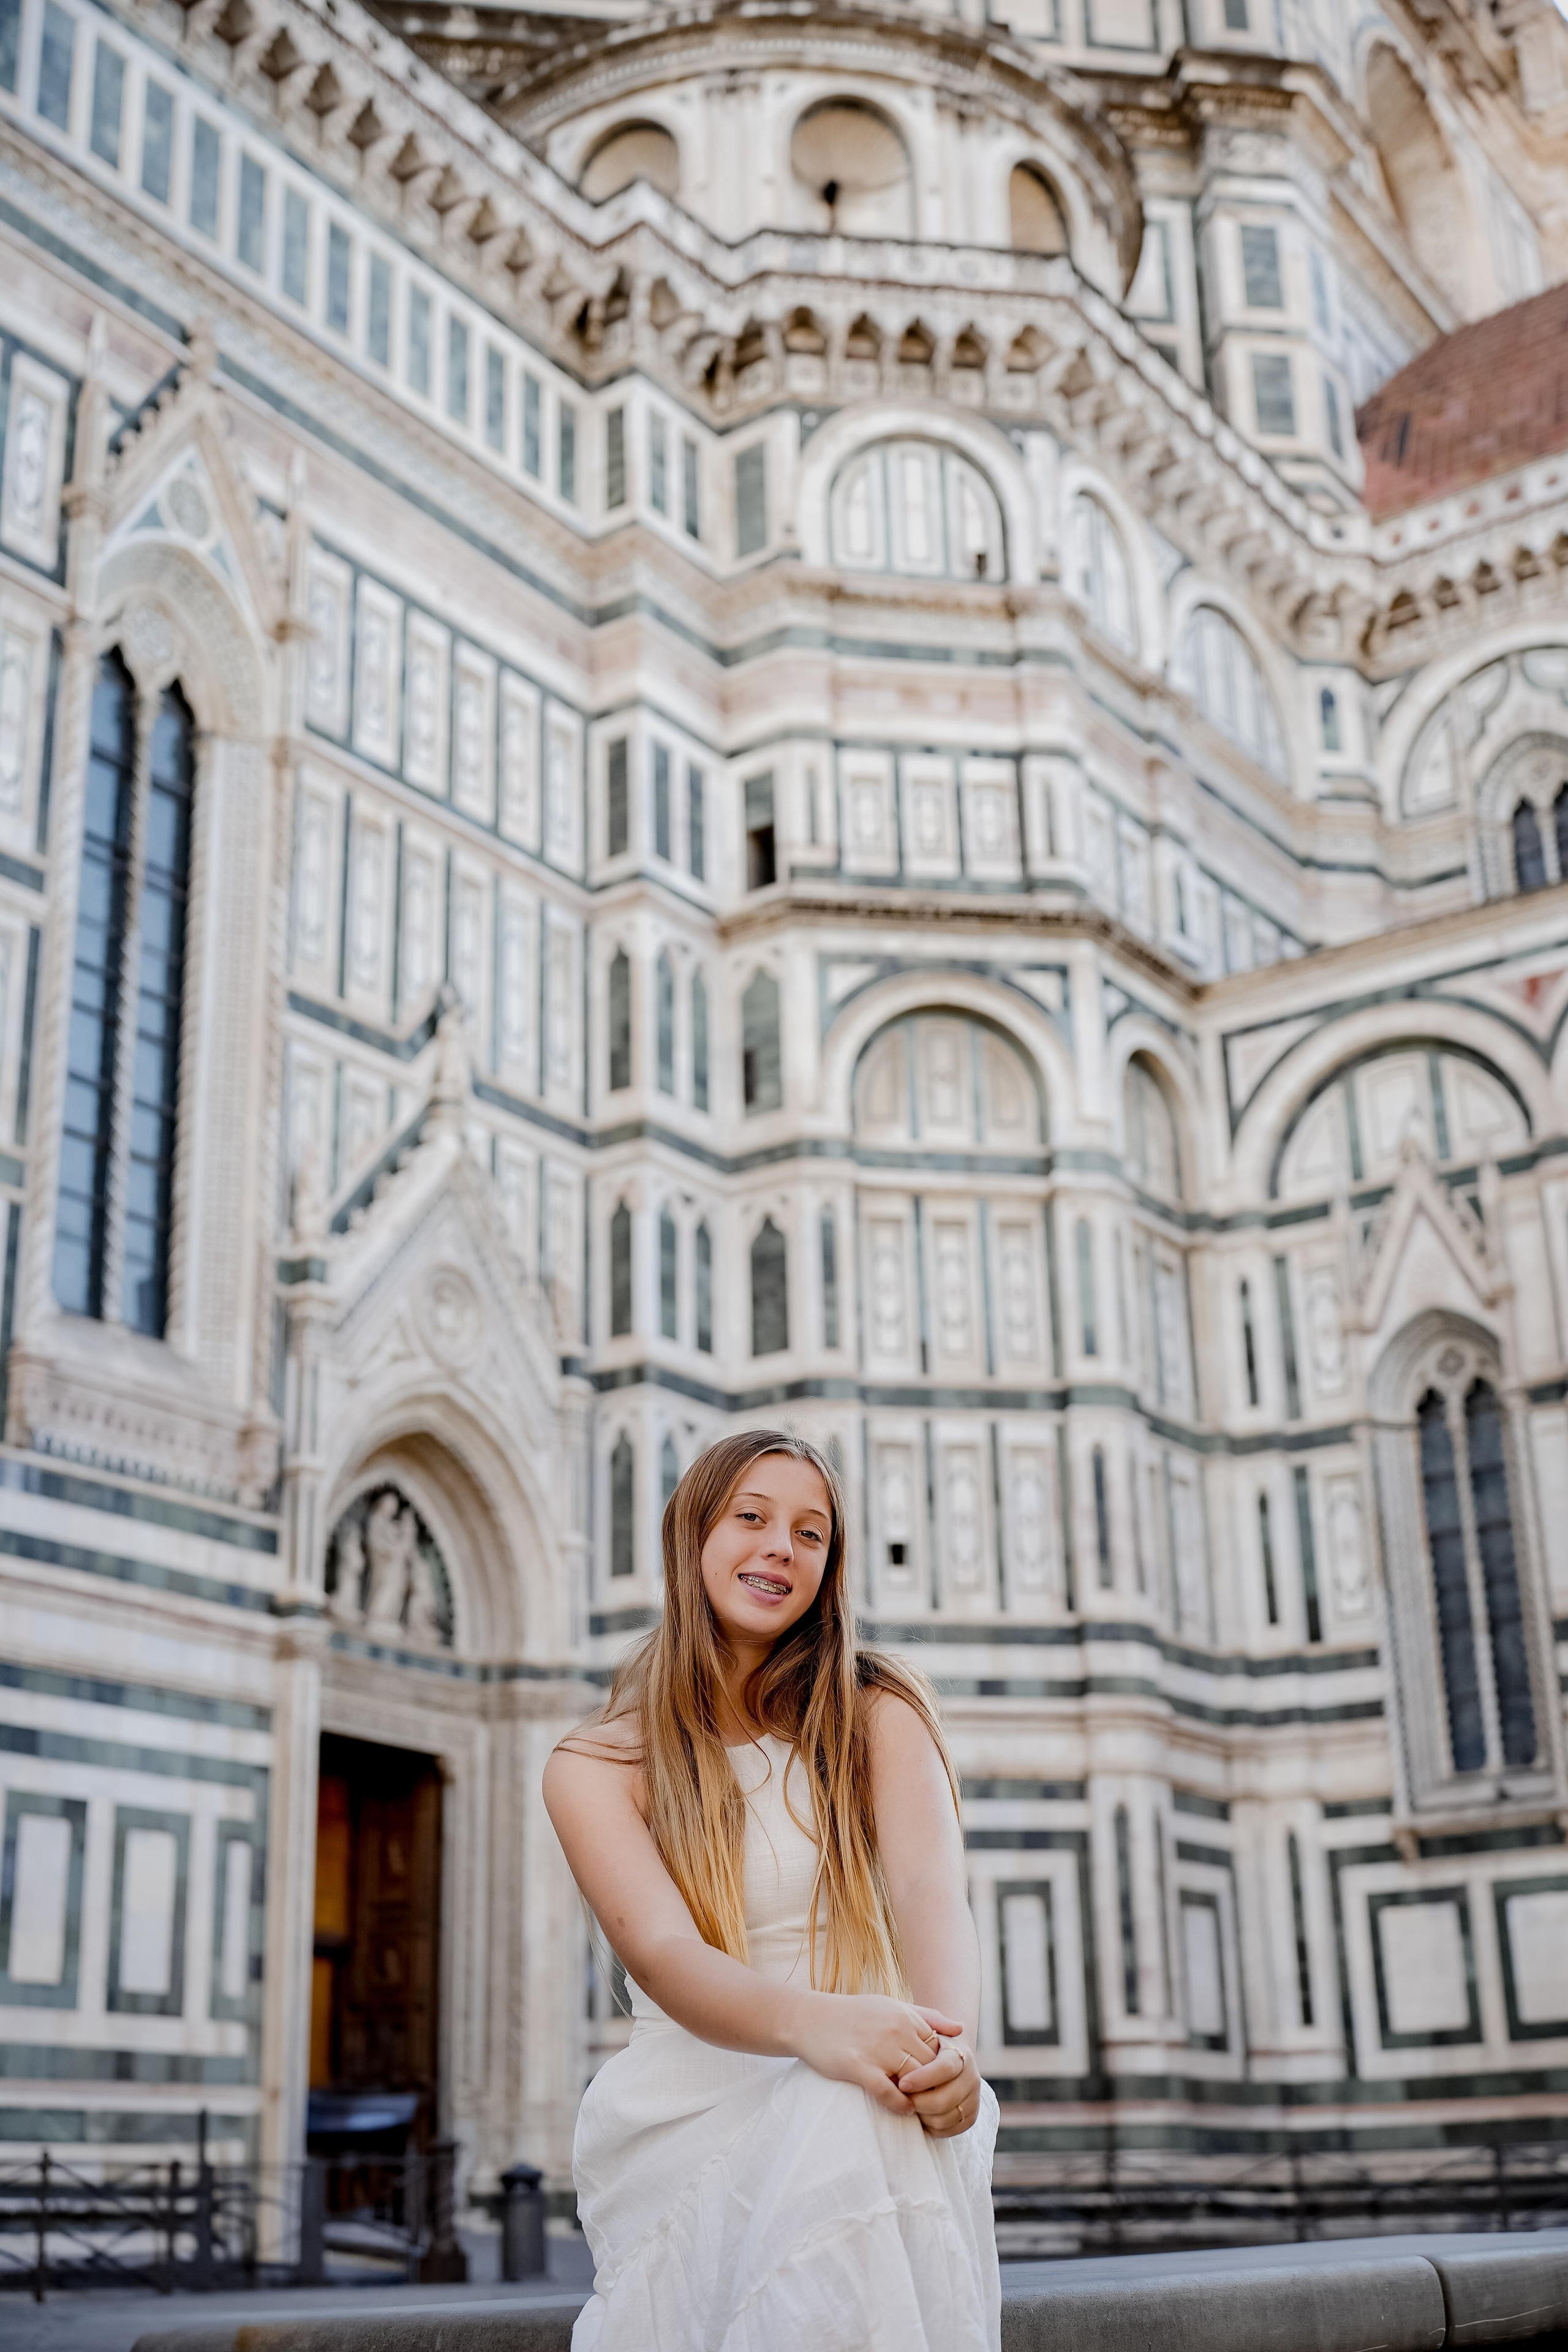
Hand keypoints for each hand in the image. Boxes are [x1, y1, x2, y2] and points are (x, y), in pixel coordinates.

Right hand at [790, 1993, 963, 2115]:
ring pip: (914, 2081)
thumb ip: (927, 2017)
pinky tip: (903, 2109)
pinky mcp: (858, 2066)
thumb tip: (961, 2029)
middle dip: (935, 2087)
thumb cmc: (854, 2014)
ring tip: (922, 2109)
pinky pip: (888, 2092)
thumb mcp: (892, 2006)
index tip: (940, 2082)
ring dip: (920, 2099)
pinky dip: (900, 2105)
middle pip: (930, 2066)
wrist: (810, 2018)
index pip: (939, 2048)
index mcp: (905, 2015)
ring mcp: (877, 2048)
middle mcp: (895, 2030)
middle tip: (936, 2104)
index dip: (941, 2069)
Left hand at [895, 2033, 983, 2137]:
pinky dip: (930, 2127)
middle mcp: (972, 2077)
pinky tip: (920, 2115)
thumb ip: (932, 2021)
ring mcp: (973, 2098)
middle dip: (919, 2101)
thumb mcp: (925, 2029)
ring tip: (908, 2104)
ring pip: (944, 2117)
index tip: (902, 2084)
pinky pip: (947, 2130)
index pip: (945, 2068)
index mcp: (961, 2055)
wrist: (939, 2062)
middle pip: (945, 2098)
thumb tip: (958, 2027)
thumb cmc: (923, 2045)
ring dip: (922, 2114)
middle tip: (901, 2098)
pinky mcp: (970, 2118)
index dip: (923, 2078)